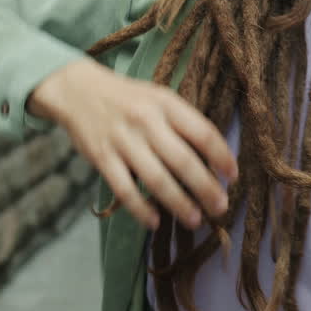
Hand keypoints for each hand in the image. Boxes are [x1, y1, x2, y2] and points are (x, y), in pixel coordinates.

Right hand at [28, 58, 237, 230]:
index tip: (233, 176)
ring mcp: (123, 141)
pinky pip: (125, 190)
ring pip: (156, 179)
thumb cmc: (129, 98)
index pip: (202, 132)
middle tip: (221, 207)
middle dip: (206, 188)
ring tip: (195, 220)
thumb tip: (214, 158)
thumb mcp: (159, 98)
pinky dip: (141, 209)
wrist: (78, 90)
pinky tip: (155, 221)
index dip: (221, 156)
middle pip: (183, 161)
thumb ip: (183, 123)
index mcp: (166, 104)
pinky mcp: (102, 158)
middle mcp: (146, 121)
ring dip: (179, 203)